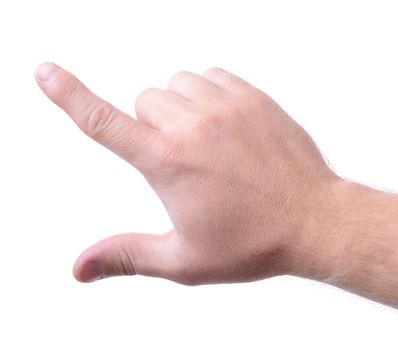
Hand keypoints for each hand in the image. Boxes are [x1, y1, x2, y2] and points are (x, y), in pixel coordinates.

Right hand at [35, 63, 339, 284]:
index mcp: (169, 163)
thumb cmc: (253, 244)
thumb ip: (127, 257)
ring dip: (179, 106)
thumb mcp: (184, 260)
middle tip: (181, 161)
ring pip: (176, 84)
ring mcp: (228, 106)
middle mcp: (194, 126)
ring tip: (205, 143)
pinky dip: (208, 93)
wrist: (315, 221)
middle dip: (151, 126)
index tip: (46, 73)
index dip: (69, 96)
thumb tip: (79, 268)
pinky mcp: (255, 97)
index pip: (104, 123)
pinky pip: (212, 75)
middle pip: (144, 100)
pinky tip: (226, 126)